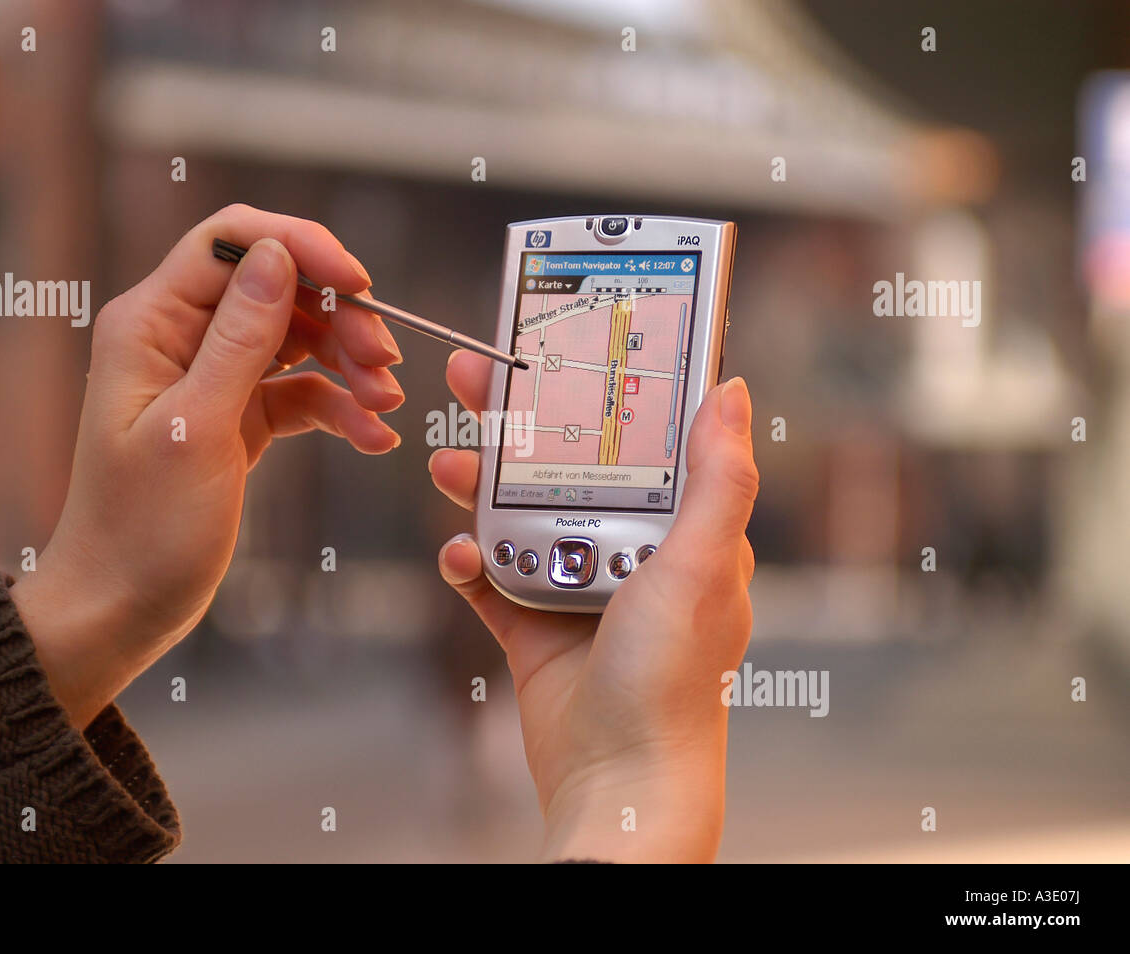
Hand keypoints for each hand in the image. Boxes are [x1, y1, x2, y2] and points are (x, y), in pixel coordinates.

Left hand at [12, 205, 402, 726]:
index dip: (301, 248)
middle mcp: (179, 338)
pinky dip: (337, 408)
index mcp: (150, 324)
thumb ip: (239, 339)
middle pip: (277, 288)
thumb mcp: (195, 430)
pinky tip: (372, 437)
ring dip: (347, 365)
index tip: (360, 285)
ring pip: (296, 338)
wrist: (120, 608)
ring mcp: (211, 378)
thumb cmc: (140, 530)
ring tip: (385, 405)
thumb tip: (278, 255)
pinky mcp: (235, 418)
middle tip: (383, 364)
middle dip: (339, 318)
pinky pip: (299, 392)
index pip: (231, 242)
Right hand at [429, 352, 757, 861]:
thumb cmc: (671, 682)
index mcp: (680, 533)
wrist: (617, 782)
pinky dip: (469, 562)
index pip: (640, 441)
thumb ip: (718, 480)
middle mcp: (631, 554)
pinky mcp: (534, 628)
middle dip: (519, 425)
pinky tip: (457, 554)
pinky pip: (491, 578)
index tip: (561, 347)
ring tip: (446, 465)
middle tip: (472, 378)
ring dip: (481, 488)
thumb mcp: (701, 567)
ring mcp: (578, 591)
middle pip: (566, 467)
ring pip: (520, 516)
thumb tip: (731, 390)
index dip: (601, 392)